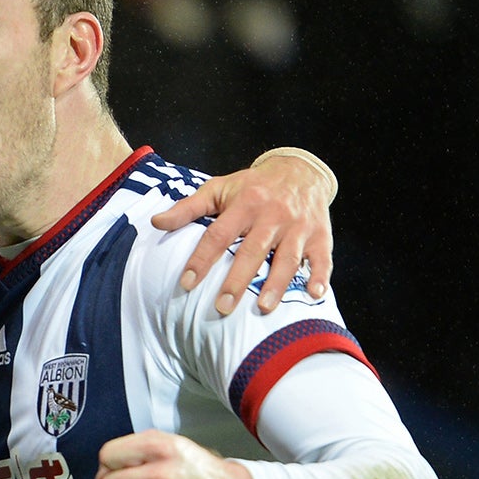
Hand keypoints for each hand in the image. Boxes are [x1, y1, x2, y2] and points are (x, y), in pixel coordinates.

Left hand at [154, 151, 333, 313]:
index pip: (218, 235)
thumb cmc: (253, 186)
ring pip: (287, 257)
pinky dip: (319, 276)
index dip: (202, 259)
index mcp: (245, 203)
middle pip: (253, 250)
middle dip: (238, 280)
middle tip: (222, 307)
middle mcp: (272, 215)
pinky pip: (322, 257)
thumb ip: (188, 208)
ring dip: (277, 283)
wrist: (301, 170)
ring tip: (263, 308)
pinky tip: (314, 295)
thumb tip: (156, 222)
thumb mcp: (220, 189)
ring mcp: (298, 226)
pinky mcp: (320, 235)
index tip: (186, 283)